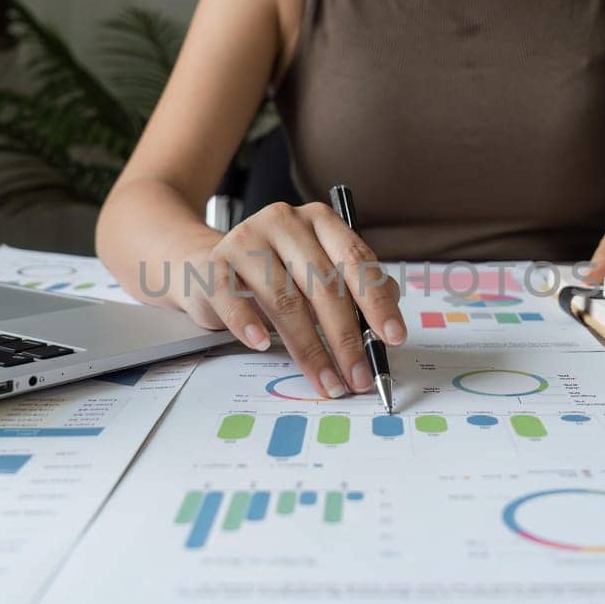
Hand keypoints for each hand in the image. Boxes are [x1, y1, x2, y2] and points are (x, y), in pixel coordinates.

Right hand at [177, 202, 405, 399]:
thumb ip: (358, 291)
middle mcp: (285, 222)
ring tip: (326, 382)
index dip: (377, 303)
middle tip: (359, 376)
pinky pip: (233, 297)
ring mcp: (246, 240)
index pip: (356, 260)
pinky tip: (262, 345)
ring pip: (284, 299)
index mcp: (321, 221)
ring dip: (309, 349)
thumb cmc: (277, 274)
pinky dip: (249, 324)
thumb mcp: (320, 275)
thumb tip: (387, 325)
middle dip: (346, 339)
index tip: (393, 338)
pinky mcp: (214, 263)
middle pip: (324, 285)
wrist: (212, 267)